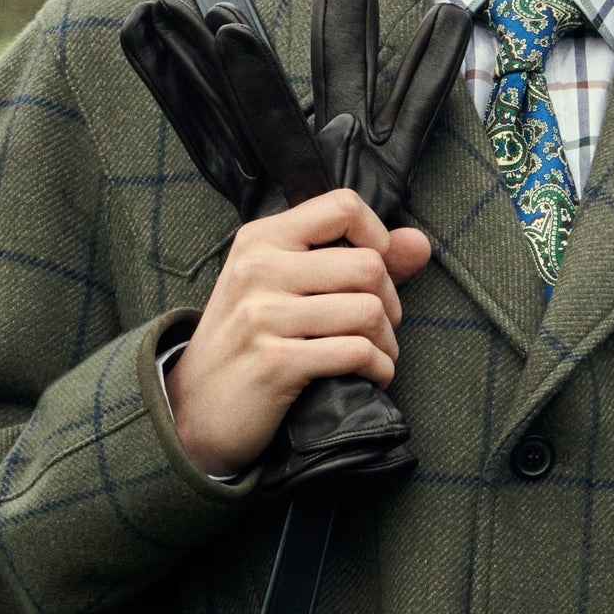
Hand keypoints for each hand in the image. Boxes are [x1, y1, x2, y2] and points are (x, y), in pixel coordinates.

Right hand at [166, 188, 431, 477]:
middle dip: (390, 303)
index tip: (378, 271)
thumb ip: (353, 259)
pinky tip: (371, 376)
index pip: (343, 206)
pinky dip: (378, 368)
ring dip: (387, 342)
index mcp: (261, 239)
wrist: (194, 408)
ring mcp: (264, 316)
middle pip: (367, 265)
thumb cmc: (247, 341)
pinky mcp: (276, 362)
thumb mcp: (283, 287)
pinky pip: (356, 353)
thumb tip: (420, 242)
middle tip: (379, 326)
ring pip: (368, 311)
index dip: (379, 236)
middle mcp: (259, 269)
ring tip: (377, 355)